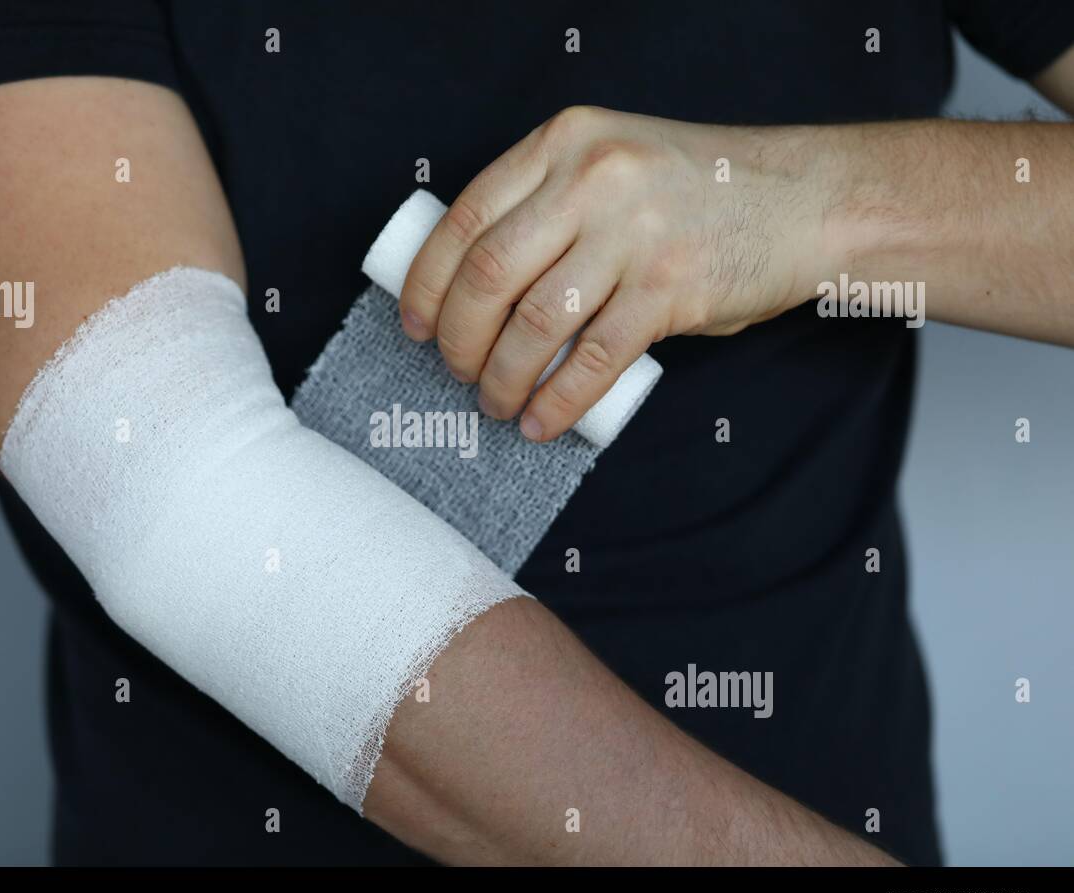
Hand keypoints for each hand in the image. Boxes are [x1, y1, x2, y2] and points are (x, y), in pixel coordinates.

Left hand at [399, 106, 837, 440]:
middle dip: (458, 339)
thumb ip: (549, 206)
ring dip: (501, 379)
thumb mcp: (611, 167)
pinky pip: (591, 361)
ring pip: (534, 323)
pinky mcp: (671, 289)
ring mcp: (635, 233)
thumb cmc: (696, 194)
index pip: (464, 217)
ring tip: (496, 403)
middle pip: (488, 274)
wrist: (803, 201)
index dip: (426, 283)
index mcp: (565, 142)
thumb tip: (474, 290)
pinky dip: (556, 403)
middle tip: (456, 371)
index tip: (416, 324)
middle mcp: (594, 179)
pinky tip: (541, 423)